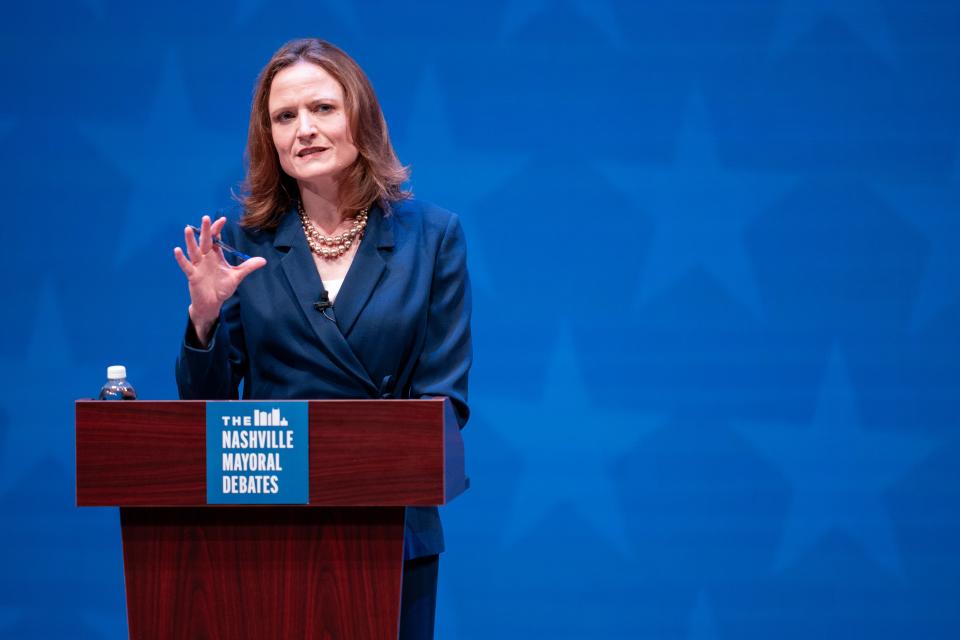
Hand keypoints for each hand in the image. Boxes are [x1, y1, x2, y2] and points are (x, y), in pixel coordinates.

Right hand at [174, 215, 265, 343]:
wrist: (213, 303)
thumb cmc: (222, 288)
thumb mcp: (237, 276)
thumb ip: (248, 267)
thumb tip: (263, 260)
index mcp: (215, 256)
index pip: (216, 239)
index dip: (218, 229)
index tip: (222, 219)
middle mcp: (205, 258)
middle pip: (205, 241)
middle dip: (206, 230)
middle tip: (205, 217)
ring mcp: (197, 266)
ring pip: (193, 251)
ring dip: (190, 241)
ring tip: (187, 229)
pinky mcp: (192, 275)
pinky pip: (185, 266)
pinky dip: (181, 259)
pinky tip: (177, 250)